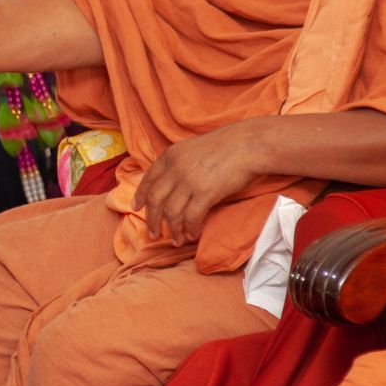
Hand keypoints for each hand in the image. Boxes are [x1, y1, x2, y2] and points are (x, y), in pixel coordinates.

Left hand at [131, 123, 263, 247]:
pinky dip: (189, 229)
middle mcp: (175, 168)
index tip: (136, 208)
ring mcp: (189, 181)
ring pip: (171, 213)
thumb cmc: (227, 146)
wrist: (248, 144)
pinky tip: (192, 235)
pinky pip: (191, 218)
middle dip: (152, 220)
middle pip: (155, 200)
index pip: (148, 179)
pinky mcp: (205, 193)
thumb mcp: (193, 148)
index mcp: (171, 155)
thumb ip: (180, 163)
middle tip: (153, 234)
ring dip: (172, 230)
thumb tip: (172, 185)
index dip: (141, 195)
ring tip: (175, 241)